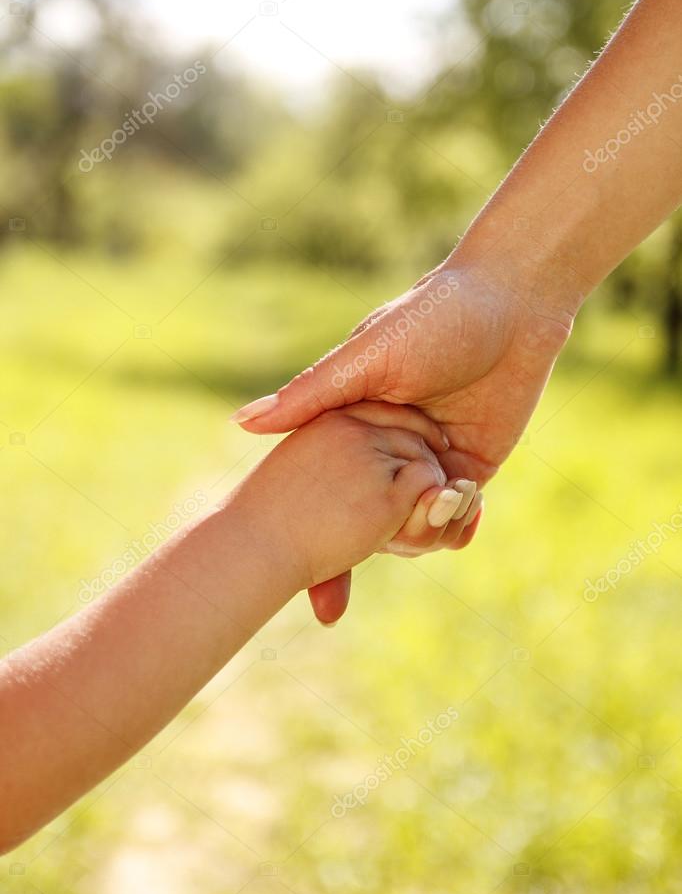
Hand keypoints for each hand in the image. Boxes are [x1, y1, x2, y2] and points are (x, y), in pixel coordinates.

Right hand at [232, 260, 571, 618]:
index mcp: (352, 422)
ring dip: (423, 533)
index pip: (325, 487)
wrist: (514, 304)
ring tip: (439, 506)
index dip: (310, 534)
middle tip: (350, 589)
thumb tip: (243, 423)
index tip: (296, 578)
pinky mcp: (472, 464)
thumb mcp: (367, 355)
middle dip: (362, 554)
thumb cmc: (434, 317)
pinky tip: (464, 515)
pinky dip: (459, 525)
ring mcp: (429, 458)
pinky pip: (458, 514)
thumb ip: (312, 395)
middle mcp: (386, 447)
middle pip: (369, 517)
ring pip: (414, 523)